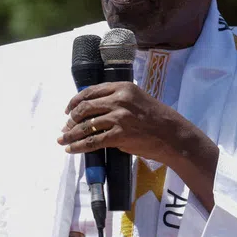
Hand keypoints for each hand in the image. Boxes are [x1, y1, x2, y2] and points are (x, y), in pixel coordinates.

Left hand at [58, 82, 181, 162]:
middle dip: (71, 119)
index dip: (75, 101)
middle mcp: (119, 100)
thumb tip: (95, 109)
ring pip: (86, 125)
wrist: (173, 135)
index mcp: (123, 87)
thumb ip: (119, 99)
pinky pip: (93, 141)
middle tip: (66, 127)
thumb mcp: (138, 99)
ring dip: (70, 134)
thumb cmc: (157, 118)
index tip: (68, 109)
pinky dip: (78, 146)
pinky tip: (71, 149)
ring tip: (63, 140)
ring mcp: (119, 118)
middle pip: (85, 108)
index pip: (91, 91)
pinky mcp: (120, 136)